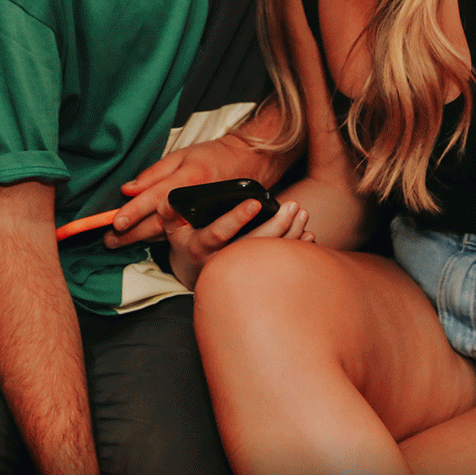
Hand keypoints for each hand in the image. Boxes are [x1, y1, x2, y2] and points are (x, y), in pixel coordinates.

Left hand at [103, 136, 249, 248]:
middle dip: (132, 233)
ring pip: (168, 233)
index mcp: (187, 179)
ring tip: (119, 242)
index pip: (155, 197)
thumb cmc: (212, 156)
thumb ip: (154, 174)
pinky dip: (160, 238)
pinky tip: (144, 240)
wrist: (249, 163)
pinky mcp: (209, 225)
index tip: (116, 222)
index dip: (135, 211)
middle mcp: (194, 201)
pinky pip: (180, 233)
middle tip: (109, 240)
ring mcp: (203, 217)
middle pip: (158, 222)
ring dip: (141, 238)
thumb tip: (128, 188)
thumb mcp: (182, 156)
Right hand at [167, 199, 312, 290]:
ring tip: (302, 213)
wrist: (193, 272)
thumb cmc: (184, 241)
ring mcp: (239, 270)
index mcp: (201, 246)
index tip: (255, 202)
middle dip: (276, 225)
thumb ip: (169, 214)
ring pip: (268, 254)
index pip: (220, 232)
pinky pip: (277, 264)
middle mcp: (222, 261)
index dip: (237, 218)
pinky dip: (294, 250)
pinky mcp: (254, 274)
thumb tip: (168, 201)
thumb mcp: (170, 228)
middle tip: (293, 206)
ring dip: (289, 234)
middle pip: (253, 245)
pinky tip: (308, 236)